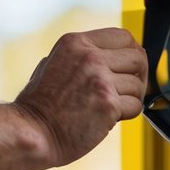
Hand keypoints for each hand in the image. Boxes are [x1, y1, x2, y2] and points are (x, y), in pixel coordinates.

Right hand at [12, 28, 147, 167]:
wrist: (31, 132)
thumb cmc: (40, 106)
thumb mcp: (53, 63)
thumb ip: (80, 57)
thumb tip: (109, 56)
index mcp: (76, 43)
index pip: (123, 37)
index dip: (132, 53)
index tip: (129, 68)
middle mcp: (90, 57)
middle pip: (137, 58)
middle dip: (138, 76)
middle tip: (127, 91)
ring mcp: (100, 80)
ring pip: (138, 85)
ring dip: (130, 99)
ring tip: (110, 107)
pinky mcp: (108, 104)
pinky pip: (135, 106)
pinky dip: (127, 115)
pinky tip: (108, 118)